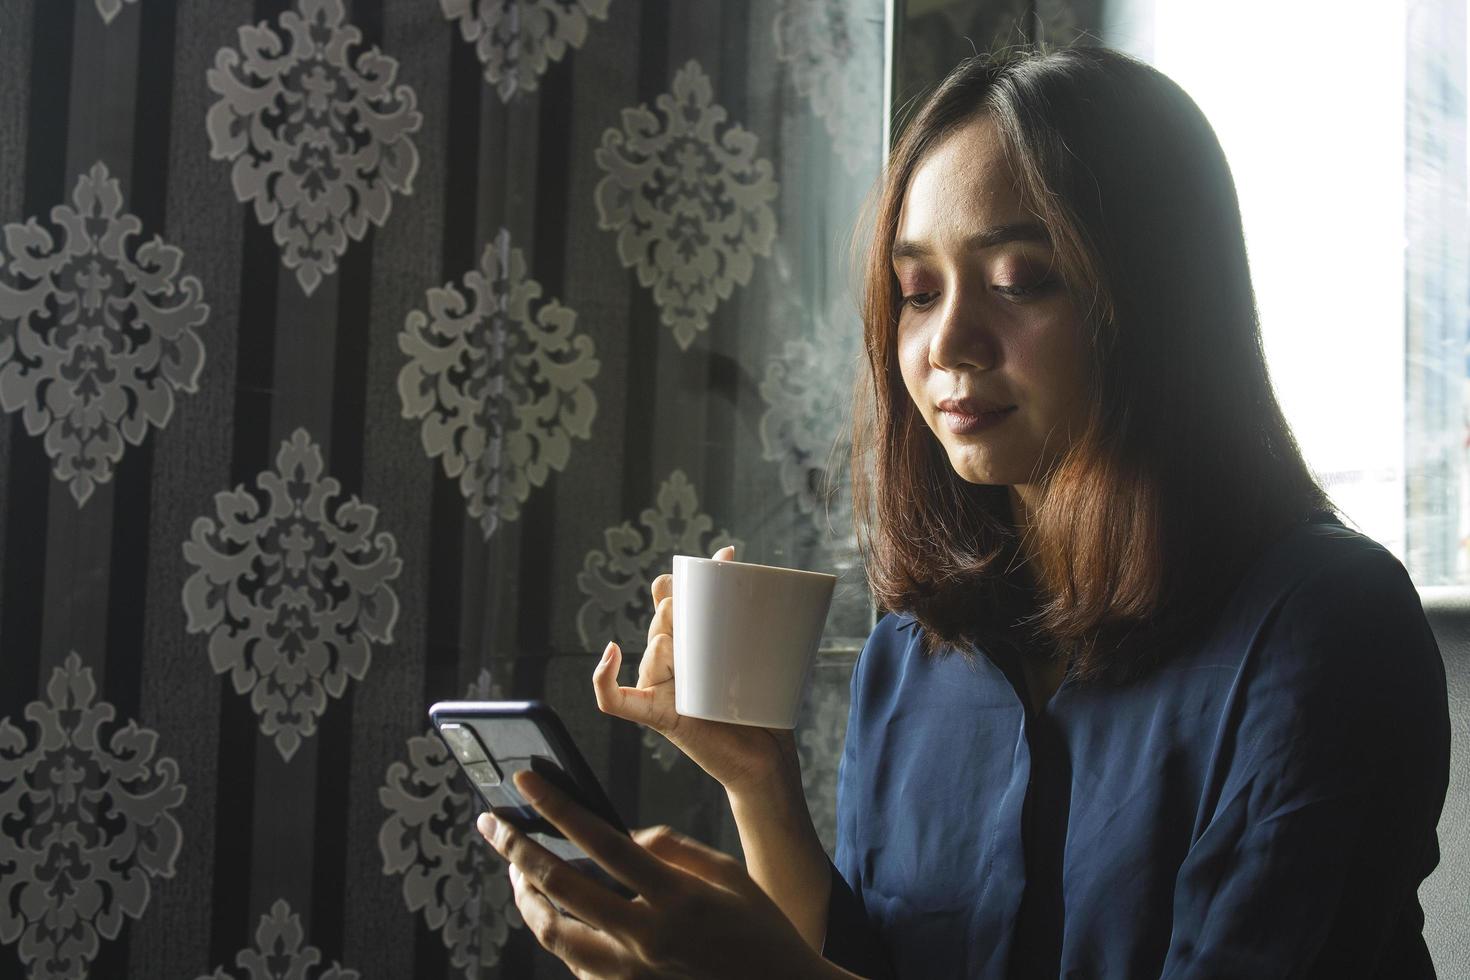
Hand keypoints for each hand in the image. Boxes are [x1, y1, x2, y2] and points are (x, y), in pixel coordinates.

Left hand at [478, 769, 843, 979]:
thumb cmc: (760, 932)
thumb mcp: (729, 876)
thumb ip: (675, 849)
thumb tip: (629, 836)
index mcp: (677, 898)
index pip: (603, 842)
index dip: (558, 808)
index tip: (525, 781)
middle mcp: (646, 938)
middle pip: (562, 887)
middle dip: (517, 849)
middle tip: (492, 823)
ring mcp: (631, 974)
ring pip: (553, 933)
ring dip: (526, 897)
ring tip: (514, 870)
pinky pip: (574, 962)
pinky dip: (557, 932)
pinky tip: (551, 912)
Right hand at [593, 546, 799, 796]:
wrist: (768, 759)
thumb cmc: (763, 706)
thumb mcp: (752, 650)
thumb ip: (739, 610)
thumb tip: (730, 553)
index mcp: (689, 645)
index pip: (669, 602)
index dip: (678, 584)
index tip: (715, 568)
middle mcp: (669, 664)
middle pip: (661, 623)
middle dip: (677, 611)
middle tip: (702, 622)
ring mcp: (660, 689)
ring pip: (653, 650)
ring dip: (668, 646)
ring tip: (692, 664)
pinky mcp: (657, 716)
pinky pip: (615, 700)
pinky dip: (604, 678)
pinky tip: (611, 654)